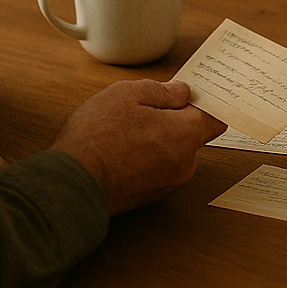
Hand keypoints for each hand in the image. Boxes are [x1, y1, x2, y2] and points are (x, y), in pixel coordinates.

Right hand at [52, 79, 224, 214]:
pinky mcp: (148, 196)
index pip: (216, 119)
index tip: (193, 93)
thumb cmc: (96, 139)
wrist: (70, 185)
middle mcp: (183, 165)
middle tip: (146, 108)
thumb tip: (180, 93)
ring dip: (157, 140)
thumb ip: (161, 91)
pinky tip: (120, 149)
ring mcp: (166, 184)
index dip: (206, 103)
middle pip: (191, 135)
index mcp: (184, 136)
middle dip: (175, 120)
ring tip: (125, 130)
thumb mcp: (127, 95)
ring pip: (172, 152)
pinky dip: (145, 158)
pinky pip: (157, 169)